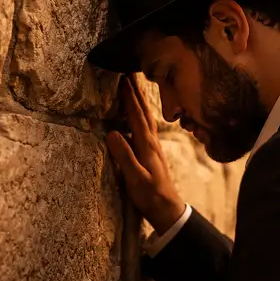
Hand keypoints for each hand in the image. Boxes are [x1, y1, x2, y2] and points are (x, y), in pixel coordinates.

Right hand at [106, 75, 185, 234]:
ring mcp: (153, 146)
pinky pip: (145, 126)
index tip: (122, 78)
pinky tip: (136, 114)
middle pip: (144, 110)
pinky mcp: (152, 152)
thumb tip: (111, 133)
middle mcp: (152, 141)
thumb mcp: (135, 178)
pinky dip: (140, 113)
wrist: (167, 209)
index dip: (129, 97)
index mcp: (147, 145)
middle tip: (128, 72)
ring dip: (139, 100)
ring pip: (146, 117)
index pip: (136, 115)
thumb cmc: (150, 195)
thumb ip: (124, 156)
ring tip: (132, 86)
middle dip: (136, 91)